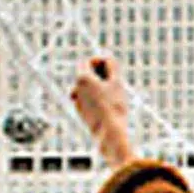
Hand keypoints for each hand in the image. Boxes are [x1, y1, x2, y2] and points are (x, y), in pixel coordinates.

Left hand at [72, 53, 135, 169]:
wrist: (109, 133)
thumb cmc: (114, 106)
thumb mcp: (116, 82)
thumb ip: (112, 67)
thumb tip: (108, 59)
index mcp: (82, 79)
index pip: (86, 61)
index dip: (99, 60)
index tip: (111, 65)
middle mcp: (76, 89)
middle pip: (86, 74)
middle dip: (100, 73)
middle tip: (115, 78)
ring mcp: (78, 102)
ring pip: (88, 87)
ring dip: (100, 85)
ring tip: (115, 92)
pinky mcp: (82, 112)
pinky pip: (89, 99)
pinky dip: (98, 97)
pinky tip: (110, 104)